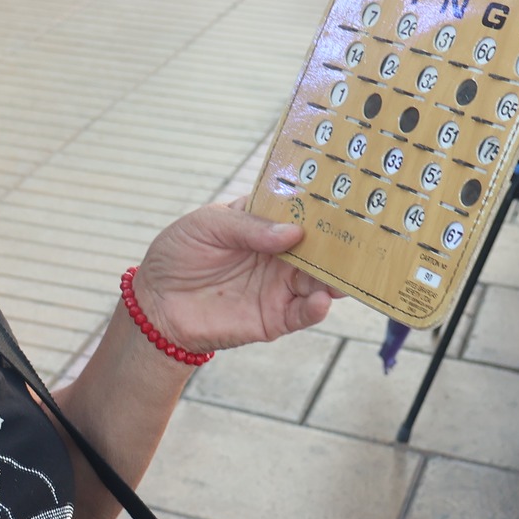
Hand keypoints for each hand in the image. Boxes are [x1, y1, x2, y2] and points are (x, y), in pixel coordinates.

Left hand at [133, 204, 336, 354]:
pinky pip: (303, 314)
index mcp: (264, 224)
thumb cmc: (177, 255)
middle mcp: (279, 254)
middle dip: (340, 244)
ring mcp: (279, 286)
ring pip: (319, 280)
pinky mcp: (274, 318)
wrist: (155, 304)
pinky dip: (316, 308)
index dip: (322, 207)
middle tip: (363, 239)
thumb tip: (294, 233)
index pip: (301, 212)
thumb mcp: (207, 226)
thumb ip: (248, 226)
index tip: (347, 200)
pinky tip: (321, 300)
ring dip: (335, 277)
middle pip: (319, 248)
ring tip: (344, 273)